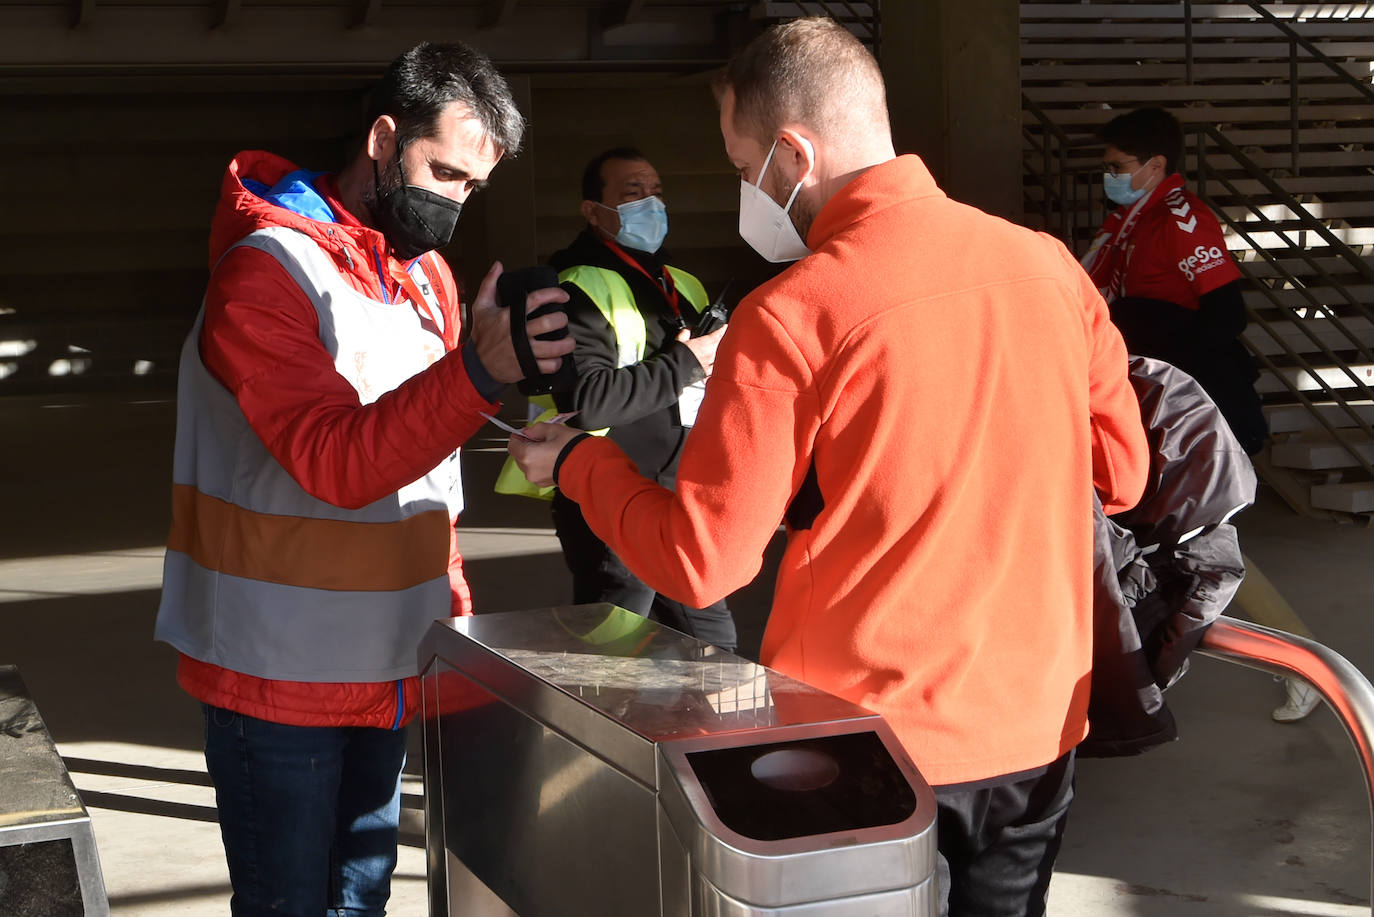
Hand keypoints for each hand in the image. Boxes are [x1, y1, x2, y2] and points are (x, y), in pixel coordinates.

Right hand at [469, 261, 574, 383]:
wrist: (476, 366)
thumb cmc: (481, 335)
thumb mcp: (481, 307)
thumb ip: (489, 284)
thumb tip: (498, 265)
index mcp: (509, 316)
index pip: (536, 299)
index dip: (553, 294)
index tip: (564, 296)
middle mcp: (518, 333)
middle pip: (549, 323)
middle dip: (561, 319)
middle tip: (563, 319)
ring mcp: (524, 351)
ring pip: (553, 347)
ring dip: (566, 344)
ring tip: (569, 341)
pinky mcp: (526, 367)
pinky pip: (549, 366)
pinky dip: (557, 362)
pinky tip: (558, 358)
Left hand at [507, 421, 582, 487]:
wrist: (590, 466)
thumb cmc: (574, 449)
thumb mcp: (555, 430)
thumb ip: (537, 429)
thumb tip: (530, 431)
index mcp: (528, 455)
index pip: (512, 445)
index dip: (517, 436)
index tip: (523, 432)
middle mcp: (530, 470)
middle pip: (519, 455)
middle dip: (526, 446)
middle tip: (539, 438)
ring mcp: (537, 479)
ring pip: (528, 464)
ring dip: (533, 456)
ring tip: (549, 448)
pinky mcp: (545, 483)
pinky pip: (537, 471)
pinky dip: (540, 464)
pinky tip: (553, 457)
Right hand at [676, 325, 725, 376]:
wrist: (674, 370)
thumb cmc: (677, 356)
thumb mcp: (679, 339)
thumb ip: (685, 332)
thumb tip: (687, 330)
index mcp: (704, 344)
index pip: (717, 334)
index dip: (722, 329)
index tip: (725, 326)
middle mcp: (709, 353)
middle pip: (719, 345)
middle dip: (719, 340)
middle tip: (717, 338)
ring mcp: (709, 364)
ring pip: (718, 356)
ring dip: (717, 352)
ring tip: (713, 351)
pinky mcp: (706, 372)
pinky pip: (713, 368)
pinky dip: (713, 365)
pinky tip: (711, 365)